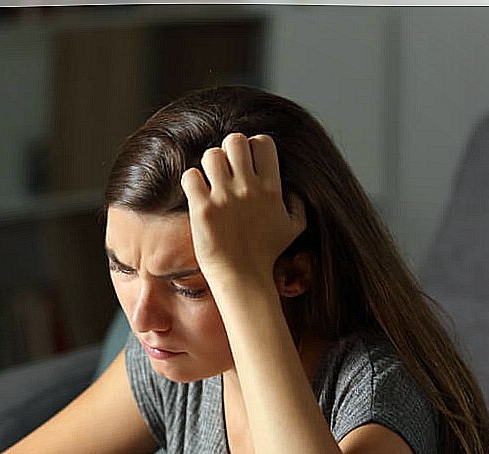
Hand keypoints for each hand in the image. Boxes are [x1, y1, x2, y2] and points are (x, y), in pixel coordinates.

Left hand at [179, 133, 305, 287]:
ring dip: (209, 165)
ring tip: (210, 182)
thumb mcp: (294, 227)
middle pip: (235, 141)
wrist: (243, 278)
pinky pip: (191, 176)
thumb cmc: (267, 254)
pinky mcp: (203, 210)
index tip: (246, 165)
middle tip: (225, 170)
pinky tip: (197, 194)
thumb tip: (291, 186)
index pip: (262, 142)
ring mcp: (224, 198)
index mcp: (271, 188)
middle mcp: (249, 189)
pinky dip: (192, 181)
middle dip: (228, 151)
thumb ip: (297, 202)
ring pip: (211, 154)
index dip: (252, 147)